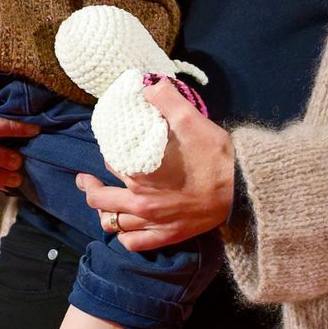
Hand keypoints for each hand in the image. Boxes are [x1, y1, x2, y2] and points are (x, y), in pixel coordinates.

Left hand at [76, 80, 234, 249]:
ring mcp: (154, 224)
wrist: (243, 192)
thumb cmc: (218, 159)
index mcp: (140, 177)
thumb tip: (149, 85)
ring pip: (114, 224)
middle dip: (89, 187)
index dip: (107, 156)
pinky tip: (125, 228)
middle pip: (100, 200)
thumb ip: (167, 101)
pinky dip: (125, 237)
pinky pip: (134, 244)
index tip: (108, 151)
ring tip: (102, 205)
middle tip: (84, 179)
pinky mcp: (168, 237)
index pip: (110, 165)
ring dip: (104, 213)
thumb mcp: (192, 122)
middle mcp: (142, 204)